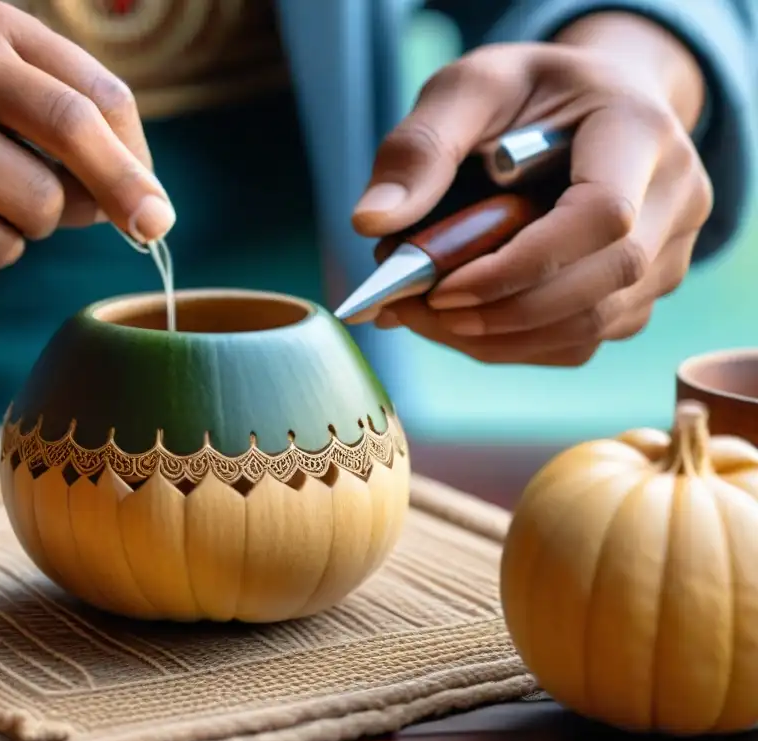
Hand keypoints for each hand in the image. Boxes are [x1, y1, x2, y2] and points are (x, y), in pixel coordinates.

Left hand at [351, 12, 709, 366]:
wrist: (589, 106)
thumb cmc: (529, 94)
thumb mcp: (468, 88)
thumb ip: (420, 146)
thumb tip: (372, 223)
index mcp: (641, 131)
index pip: (601, 216)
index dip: (520, 266)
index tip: (443, 287)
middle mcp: (675, 197)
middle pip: (601, 284)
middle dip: (499, 311)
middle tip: (415, 309)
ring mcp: (668, 255)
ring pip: (589, 327)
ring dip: (496, 338)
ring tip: (422, 315)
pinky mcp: (642, 296)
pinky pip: (578, 342)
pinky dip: (511, 345)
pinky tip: (459, 323)